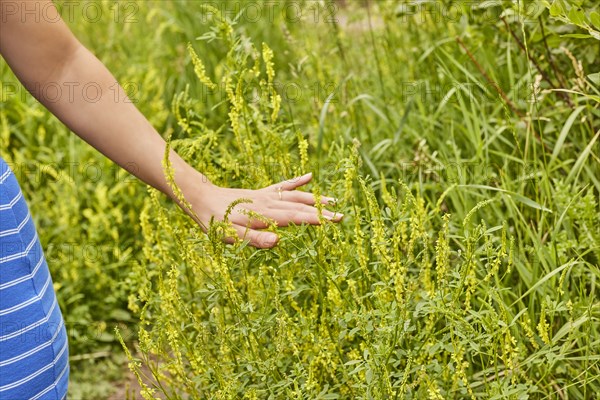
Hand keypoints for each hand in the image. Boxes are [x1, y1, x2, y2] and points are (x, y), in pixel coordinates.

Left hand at [185, 172, 342, 247]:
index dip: (316, 219)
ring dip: (315, 199)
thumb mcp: (230, 236)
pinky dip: (296, 182)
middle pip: (300, 207)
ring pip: (295, 196)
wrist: (200, 197)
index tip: (334, 221)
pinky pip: (282, 186)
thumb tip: (278, 242)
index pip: (296, 218)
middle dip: (322, 211)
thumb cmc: (214, 221)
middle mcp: (269, 203)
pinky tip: (309, 177)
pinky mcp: (260, 193)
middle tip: (342, 217)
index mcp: (265, 214)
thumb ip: (254, 239)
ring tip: (334, 200)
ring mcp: (265, 196)